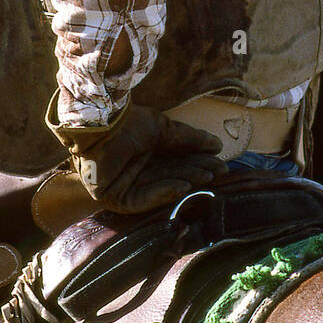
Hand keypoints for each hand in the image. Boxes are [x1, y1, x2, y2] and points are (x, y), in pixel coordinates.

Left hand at [45, 94, 225, 213]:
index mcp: (148, 155)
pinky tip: (181, 186)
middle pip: (172, 176)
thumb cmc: (129, 122)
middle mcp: (138, 171)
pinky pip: (141, 200)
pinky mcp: (115, 198)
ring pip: (160, 188)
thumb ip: (189, 139)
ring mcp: (126, 186)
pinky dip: (161, 193)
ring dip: (184, 183)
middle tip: (217, 173)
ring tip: (205, 178)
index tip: (221, 165)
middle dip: (195, 174)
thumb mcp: (164, 129)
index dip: (199, 163)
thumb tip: (217, 145)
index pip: (178, 163)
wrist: (102, 122)